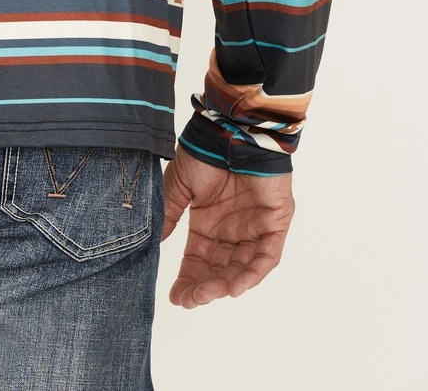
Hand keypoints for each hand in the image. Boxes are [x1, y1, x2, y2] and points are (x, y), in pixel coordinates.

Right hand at [160, 143, 293, 307]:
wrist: (232, 129)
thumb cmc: (206, 151)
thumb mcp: (180, 185)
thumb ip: (169, 212)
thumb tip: (152, 241)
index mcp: (209, 222)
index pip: (199, 260)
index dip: (189, 279)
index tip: (175, 297)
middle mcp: (232, 230)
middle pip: (220, 270)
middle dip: (205, 287)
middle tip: (190, 299)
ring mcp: (255, 228)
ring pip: (242, 268)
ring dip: (226, 284)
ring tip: (207, 294)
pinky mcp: (275, 223)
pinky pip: (266, 256)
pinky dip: (252, 273)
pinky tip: (234, 286)